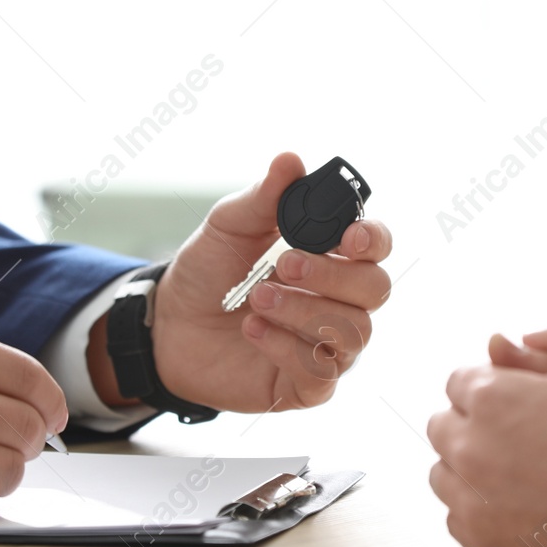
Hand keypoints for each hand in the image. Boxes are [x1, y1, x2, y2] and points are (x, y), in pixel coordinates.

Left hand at [96, 152, 392, 413]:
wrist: (169, 326)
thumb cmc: (209, 273)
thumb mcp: (229, 226)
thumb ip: (264, 197)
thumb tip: (290, 161)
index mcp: (332, 257)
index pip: (377, 246)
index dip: (372, 241)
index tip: (347, 237)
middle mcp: (342, 301)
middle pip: (375, 290)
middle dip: (331, 277)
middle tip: (282, 266)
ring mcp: (329, 345)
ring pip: (353, 332)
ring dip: (303, 312)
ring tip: (256, 299)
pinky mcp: (308, 385)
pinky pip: (321, 371)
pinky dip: (285, 346)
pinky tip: (252, 329)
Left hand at [428, 316, 546, 546]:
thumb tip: (527, 335)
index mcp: (494, 398)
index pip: (459, 381)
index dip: (493, 384)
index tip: (521, 398)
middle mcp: (470, 449)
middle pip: (444, 426)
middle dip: (473, 421)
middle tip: (519, 431)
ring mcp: (474, 501)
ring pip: (443, 474)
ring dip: (468, 464)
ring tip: (514, 466)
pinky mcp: (485, 545)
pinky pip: (456, 518)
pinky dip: (476, 507)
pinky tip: (512, 501)